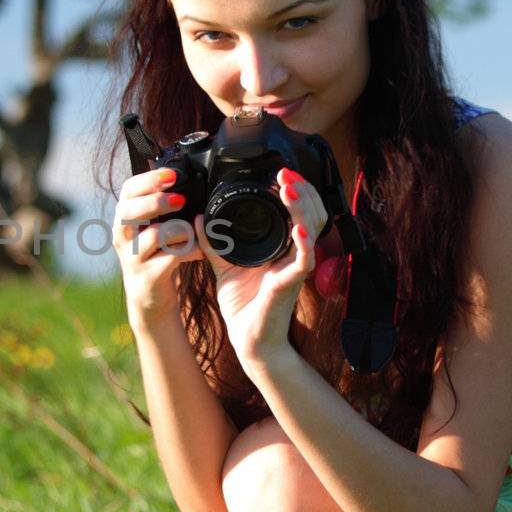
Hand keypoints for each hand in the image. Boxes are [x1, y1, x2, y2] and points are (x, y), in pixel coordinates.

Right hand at [113, 166, 206, 324]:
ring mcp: (132, 258)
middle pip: (129, 210)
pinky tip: (199, 252)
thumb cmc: (157, 256)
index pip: (128, 190)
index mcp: (125, 218)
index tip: (172, 174)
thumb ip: (162, 206)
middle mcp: (122, 236)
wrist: (150, 300)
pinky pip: (171, 258)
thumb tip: (187, 176)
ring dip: (181, 231)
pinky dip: (190, 252)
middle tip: (180, 200)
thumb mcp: (153, 228)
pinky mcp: (147, 277)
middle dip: (156, 201)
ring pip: (154, 235)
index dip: (149, 179)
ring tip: (193, 234)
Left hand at [197, 167, 328, 367]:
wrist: (248, 339)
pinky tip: (297, 228)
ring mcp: (296, 267)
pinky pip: (304, 260)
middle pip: (313, 213)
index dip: (295, 189)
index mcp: (282, 245)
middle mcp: (295, 253)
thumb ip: (213, 241)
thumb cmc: (244, 304)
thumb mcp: (223, 265)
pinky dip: (303, 242)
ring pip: (313, 230)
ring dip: (303, 207)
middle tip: (286, 174)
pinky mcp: (292, 283)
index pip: (299, 210)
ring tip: (289, 190)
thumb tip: (199, 216)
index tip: (280, 173)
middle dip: (302, 190)